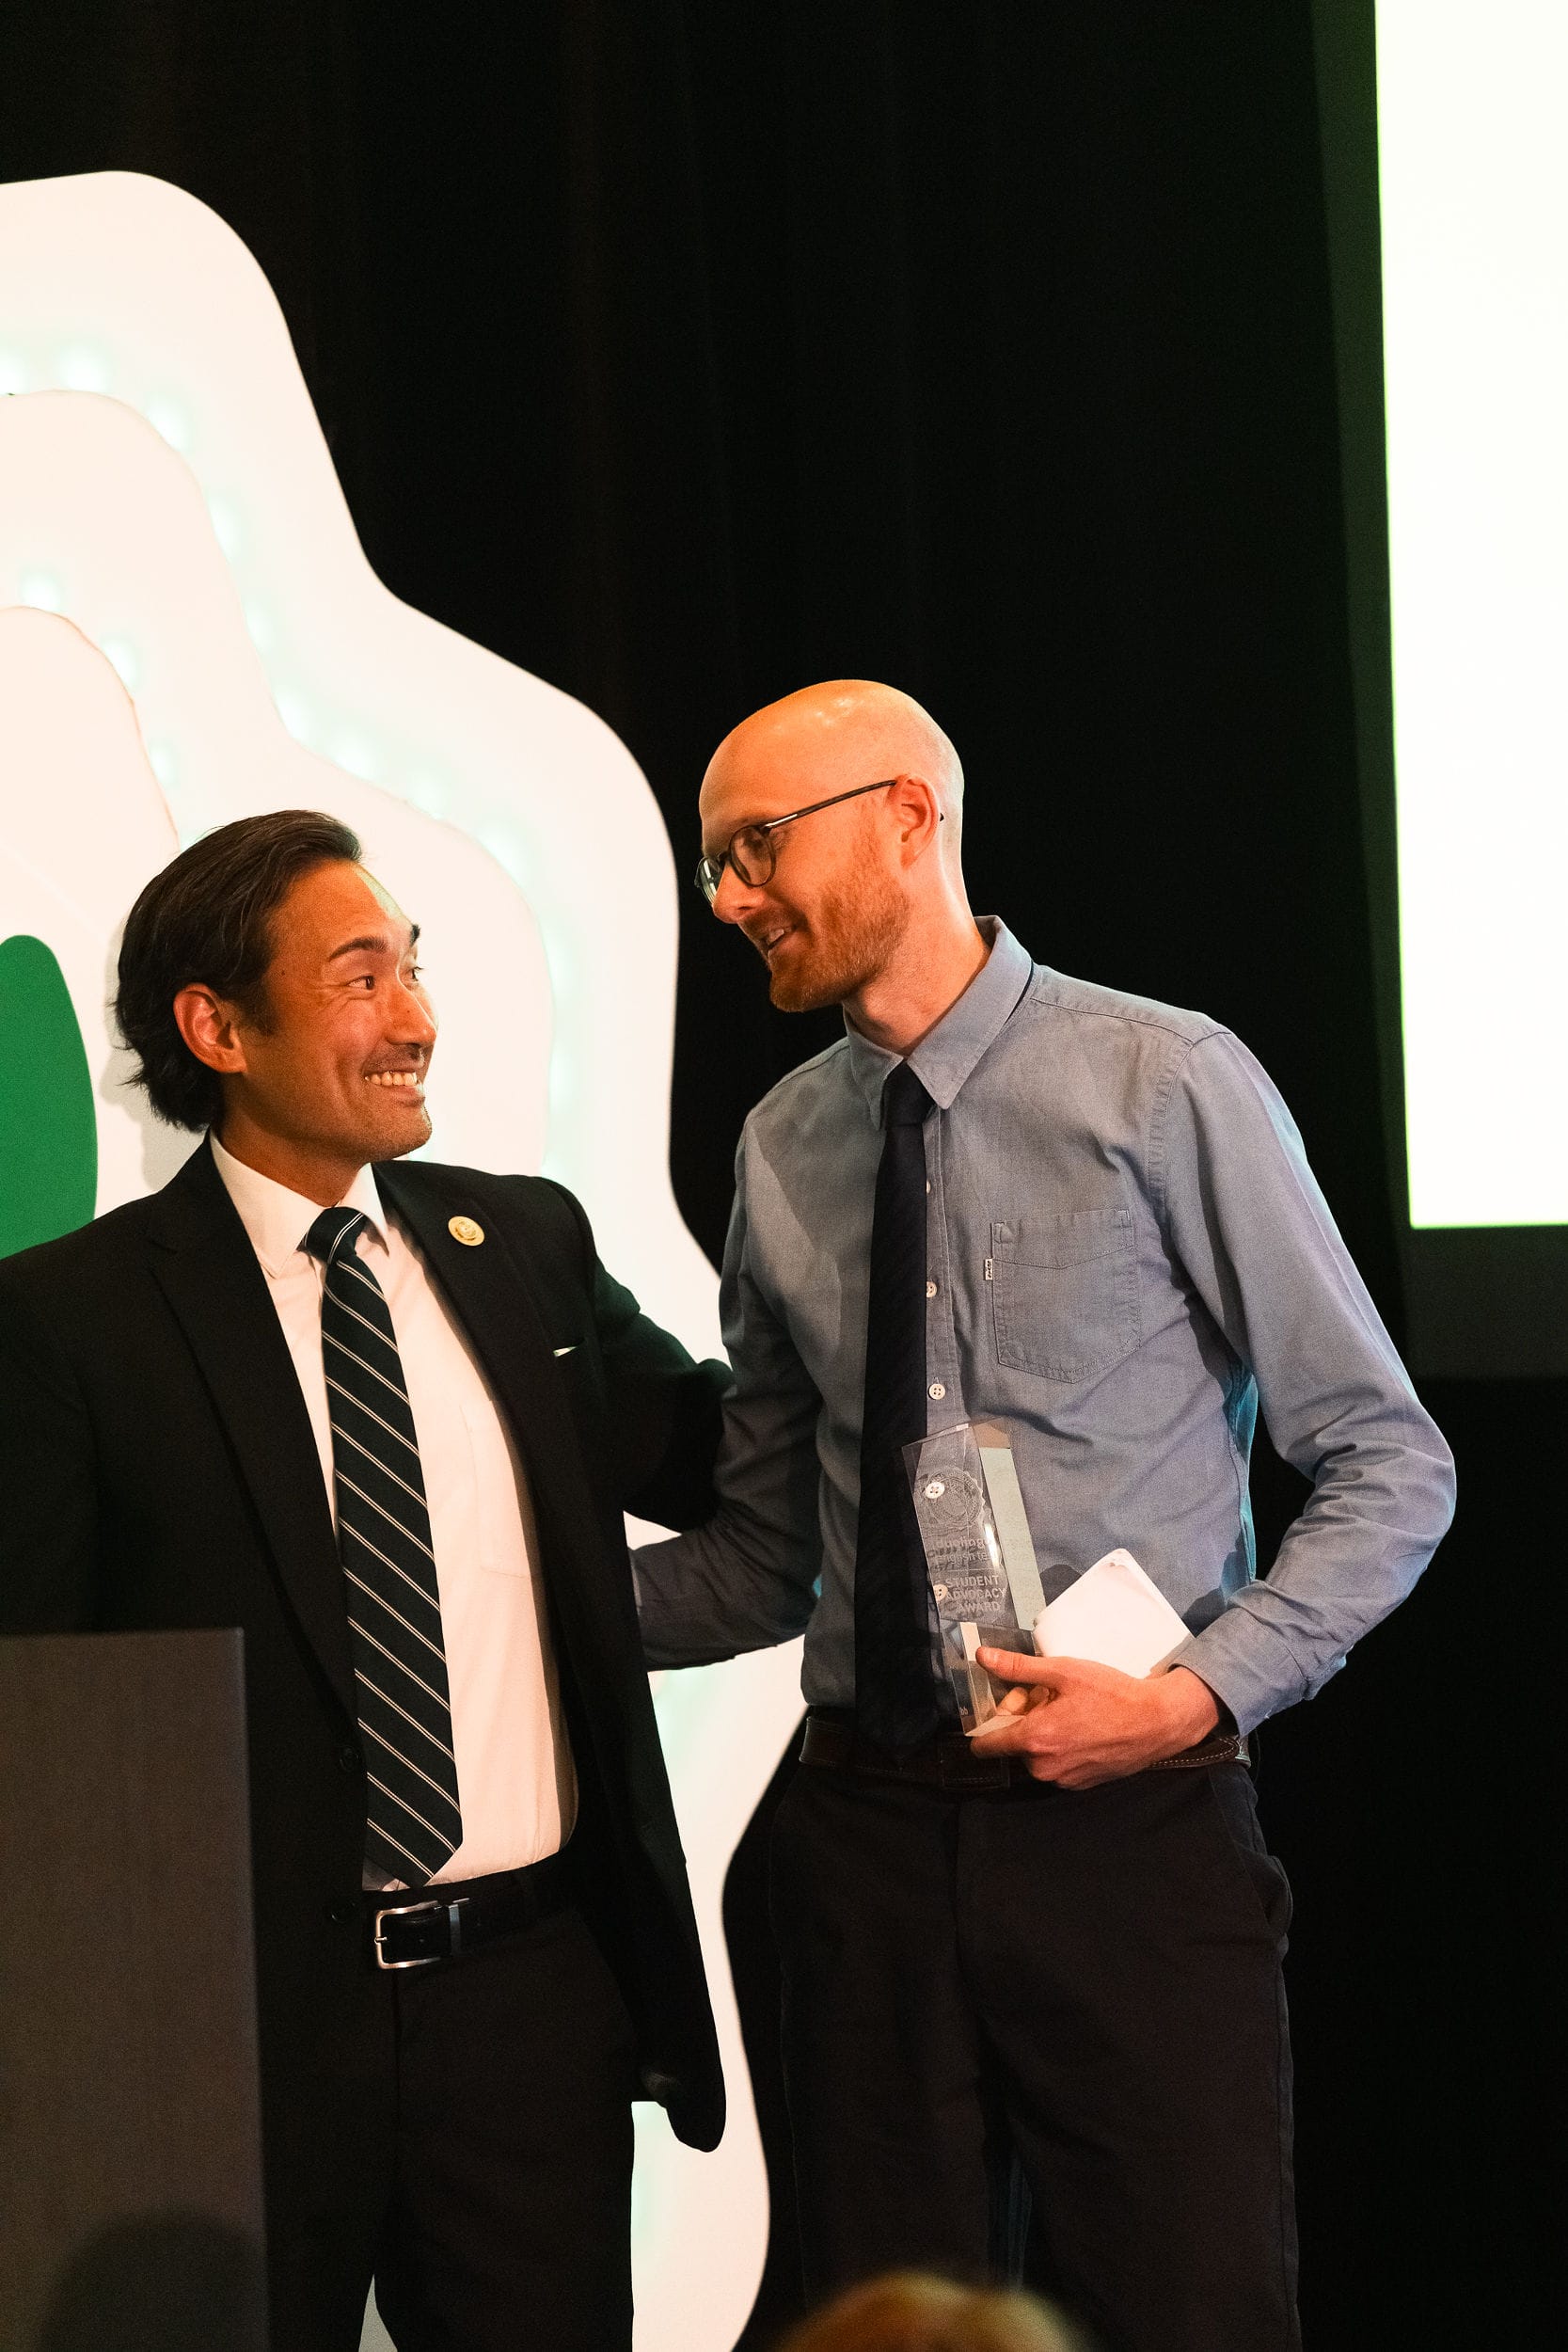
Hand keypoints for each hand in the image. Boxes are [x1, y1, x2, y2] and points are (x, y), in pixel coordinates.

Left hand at [968, 1653, 1221, 1788]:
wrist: (1157, 1722)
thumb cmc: (1111, 1694)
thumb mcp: (1063, 1671)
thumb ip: (1018, 1667)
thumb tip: (982, 1657)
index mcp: (1033, 1740)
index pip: (985, 1746)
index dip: (987, 1723)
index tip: (1001, 1706)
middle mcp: (1044, 1767)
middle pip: (1014, 1744)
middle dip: (1024, 1721)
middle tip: (1050, 1697)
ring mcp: (1063, 1780)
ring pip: (1036, 1755)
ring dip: (1043, 1735)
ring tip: (1069, 1711)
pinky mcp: (1081, 1785)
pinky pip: (1057, 1765)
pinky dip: (1062, 1748)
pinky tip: (1082, 1728)